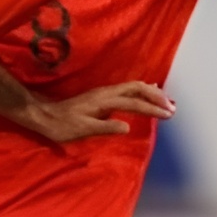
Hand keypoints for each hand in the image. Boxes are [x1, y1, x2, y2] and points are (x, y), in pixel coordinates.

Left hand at [18, 80, 173, 142]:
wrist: (43, 116)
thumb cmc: (61, 126)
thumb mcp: (83, 130)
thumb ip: (105, 127)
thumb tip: (128, 126)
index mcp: (104, 100)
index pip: (134, 103)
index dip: (152, 109)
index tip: (168, 115)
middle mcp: (106, 92)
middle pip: (137, 88)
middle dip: (157, 97)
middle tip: (172, 108)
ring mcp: (103, 92)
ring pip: (133, 86)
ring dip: (150, 93)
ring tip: (165, 101)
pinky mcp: (101, 96)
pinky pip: (127, 89)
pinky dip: (141, 90)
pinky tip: (146, 93)